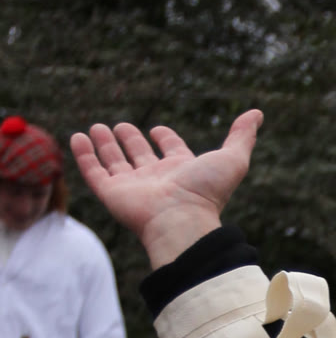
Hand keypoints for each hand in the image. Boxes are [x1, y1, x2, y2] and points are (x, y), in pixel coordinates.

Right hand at [70, 111, 262, 268]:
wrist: (180, 223)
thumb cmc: (206, 194)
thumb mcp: (231, 160)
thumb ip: (242, 137)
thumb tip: (257, 114)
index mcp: (181, 171)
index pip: (171, 151)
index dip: (166, 139)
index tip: (158, 130)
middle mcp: (156, 179)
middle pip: (139, 156)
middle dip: (130, 140)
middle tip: (120, 127)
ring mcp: (132, 187)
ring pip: (115, 162)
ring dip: (105, 145)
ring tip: (96, 128)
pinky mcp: (111, 194)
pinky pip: (93, 172)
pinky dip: (84, 155)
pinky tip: (77, 138)